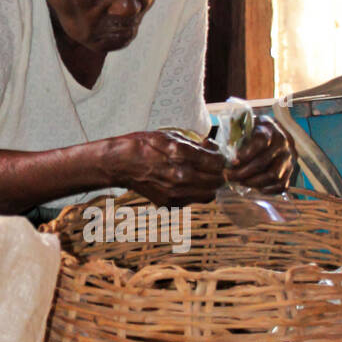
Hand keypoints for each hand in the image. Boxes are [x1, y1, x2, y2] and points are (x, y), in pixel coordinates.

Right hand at [108, 130, 225, 205]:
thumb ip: (195, 145)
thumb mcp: (171, 136)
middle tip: (211, 165)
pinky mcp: (170, 205)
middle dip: (218, 173)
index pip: (218, 163)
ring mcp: (176, 194)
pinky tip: (184, 182)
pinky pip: (193, 201)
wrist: (121, 164)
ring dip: (209, 185)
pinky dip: (194, 192)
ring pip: (209, 195)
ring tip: (199, 174)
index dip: (220, 158)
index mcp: (182, 156)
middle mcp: (181, 178)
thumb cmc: (144, 146)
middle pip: (217, 182)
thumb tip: (212, 150)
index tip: (215, 154)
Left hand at [228, 117, 296, 193]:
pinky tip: (255, 188)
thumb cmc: (251, 132)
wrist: (271, 133)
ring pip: (273, 175)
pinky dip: (268, 190)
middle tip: (229, 176)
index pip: (261, 141)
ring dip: (254, 182)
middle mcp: (282, 143)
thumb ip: (233, 137)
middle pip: (263, 162)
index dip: (246, 153)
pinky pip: (282, 185)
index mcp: (269, 129)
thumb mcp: (242, 128)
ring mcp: (288, 158)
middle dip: (243, 172)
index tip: (233, 162)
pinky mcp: (290, 171)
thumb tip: (218, 153)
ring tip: (240, 182)